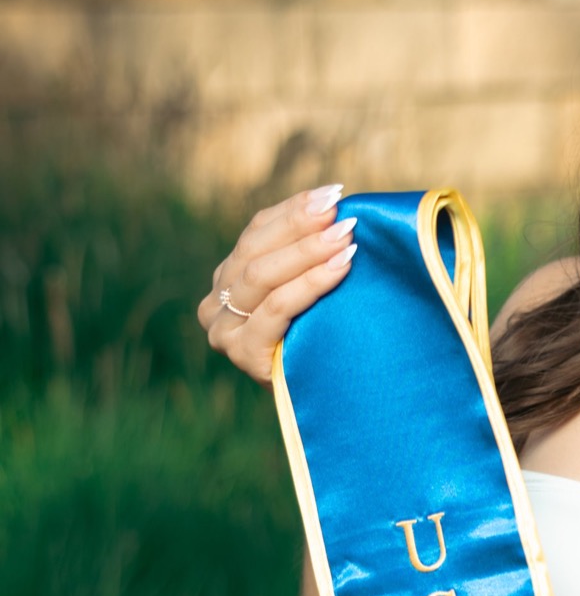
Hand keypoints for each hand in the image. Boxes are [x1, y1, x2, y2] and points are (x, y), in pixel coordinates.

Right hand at [197, 184, 356, 382]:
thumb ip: (308, 251)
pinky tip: (341, 268)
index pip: (258, 231)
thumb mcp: (310, 289)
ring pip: (263, 276)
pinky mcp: (242, 353)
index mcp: (229, 276)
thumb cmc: (325, 338)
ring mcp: (224, 329)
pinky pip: (276, 309)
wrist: (328, 402)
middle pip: (257, 250)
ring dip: (309, 252)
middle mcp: (217, 302)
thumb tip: (338, 200)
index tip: (333, 193)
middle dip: (302, 227)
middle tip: (342, 213)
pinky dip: (310, 284)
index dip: (294, 209)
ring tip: (347, 237)